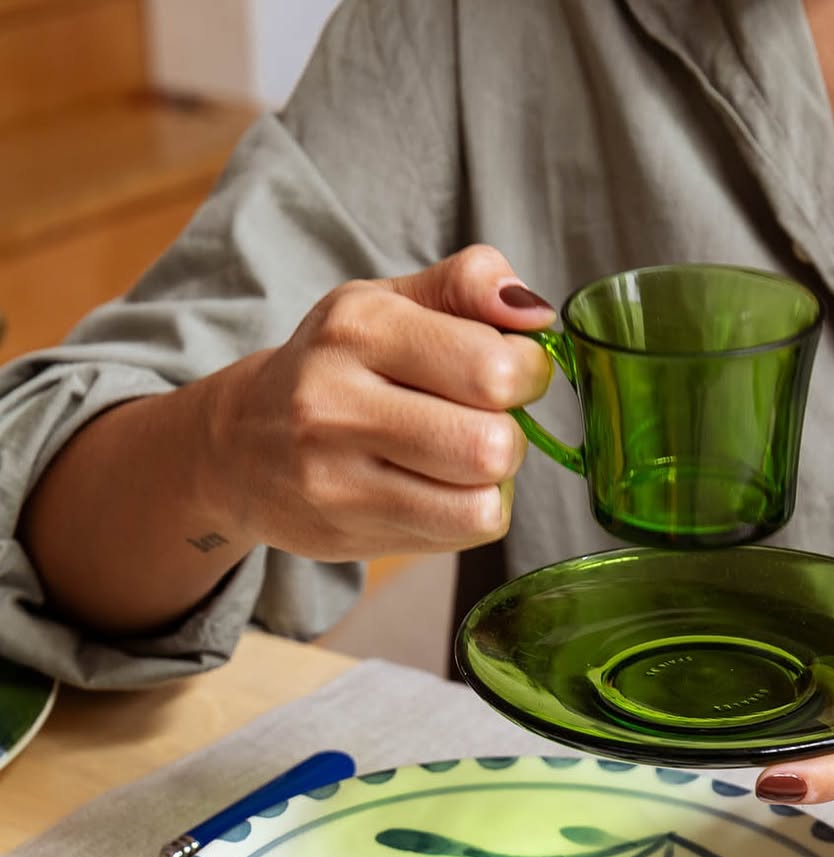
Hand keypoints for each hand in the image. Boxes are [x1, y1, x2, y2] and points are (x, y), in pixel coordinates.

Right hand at [207, 244, 554, 559]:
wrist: (238, 445)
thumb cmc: (336, 368)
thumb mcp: (390, 303)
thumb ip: (468, 286)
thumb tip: (537, 313)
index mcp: (360, 326)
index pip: (493, 366)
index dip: (529, 374)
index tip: (514, 374)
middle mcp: (336, 401)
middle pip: (491, 445)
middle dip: (512, 437)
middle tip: (486, 424)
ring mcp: (334, 476)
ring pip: (480, 503)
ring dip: (493, 484)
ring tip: (462, 461)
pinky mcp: (343, 531)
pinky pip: (459, 537)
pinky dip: (470, 516)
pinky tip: (440, 492)